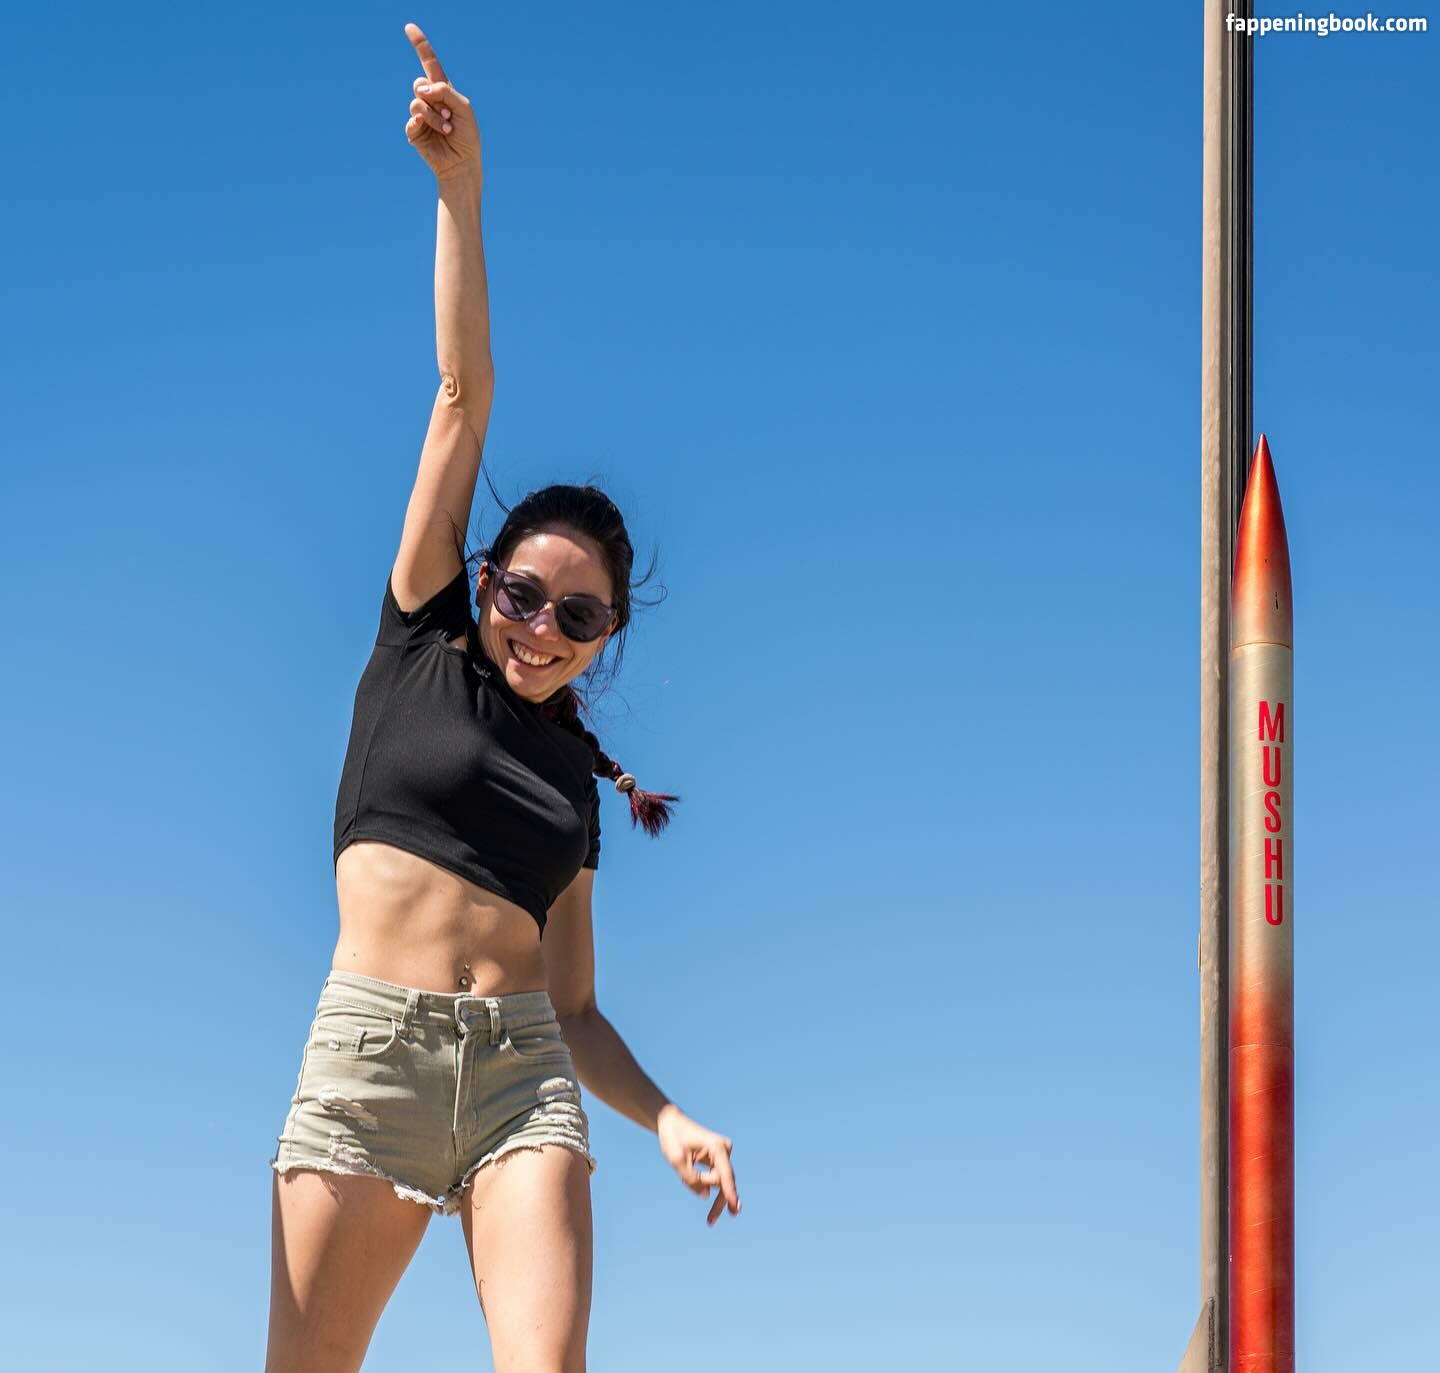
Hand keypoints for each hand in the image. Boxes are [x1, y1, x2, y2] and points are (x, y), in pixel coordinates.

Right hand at [403, 22, 480, 184]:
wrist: (462, 163)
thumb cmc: (468, 136)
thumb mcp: (463, 108)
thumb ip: (445, 91)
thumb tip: (422, 89)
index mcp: (443, 90)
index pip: (429, 63)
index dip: (420, 45)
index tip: (409, 27)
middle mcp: (430, 100)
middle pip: (419, 83)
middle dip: (434, 97)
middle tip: (448, 114)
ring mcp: (420, 114)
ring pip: (417, 101)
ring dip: (434, 115)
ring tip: (447, 128)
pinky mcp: (414, 130)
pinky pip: (413, 119)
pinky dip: (426, 125)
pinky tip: (437, 134)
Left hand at [657, 1104, 740, 1226]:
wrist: (671, 1123)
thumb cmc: (673, 1138)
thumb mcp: (677, 1161)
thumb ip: (691, 1180)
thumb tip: (706, 1197)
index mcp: (716, 1147)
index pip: (725, 1174)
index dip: (730, 1193)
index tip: (735, 1207)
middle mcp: (724, 1149)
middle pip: (725, 1181)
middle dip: (718, 1201)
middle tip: (711, 1222)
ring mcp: (723, 1153)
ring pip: (720, 1182)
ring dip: (707, 1189)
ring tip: (702, 1206)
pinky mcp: (718, 1158)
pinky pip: (715, 1178)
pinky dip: (704, 1183)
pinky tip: (688, 1172)